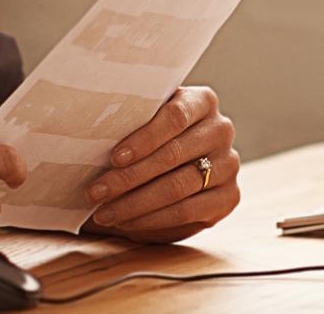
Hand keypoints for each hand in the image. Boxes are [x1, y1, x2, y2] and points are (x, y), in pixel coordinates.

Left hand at [81, 86, 240, 242]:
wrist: (175, 162)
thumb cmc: (149, 136)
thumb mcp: (144, 119)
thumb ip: (132, 120)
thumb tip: (94, 134)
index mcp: (203, 101)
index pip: (175, 117)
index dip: (144, 138)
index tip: (113, 158)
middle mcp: (221, 130)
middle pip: (174, 154)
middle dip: (129, 177)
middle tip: (96, 192)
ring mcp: (229, 164)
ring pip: (179, 186)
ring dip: (136, 203)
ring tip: (104, 212)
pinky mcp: (229, 196)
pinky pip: (188, 211)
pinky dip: (153, 219)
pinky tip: (128, 222)